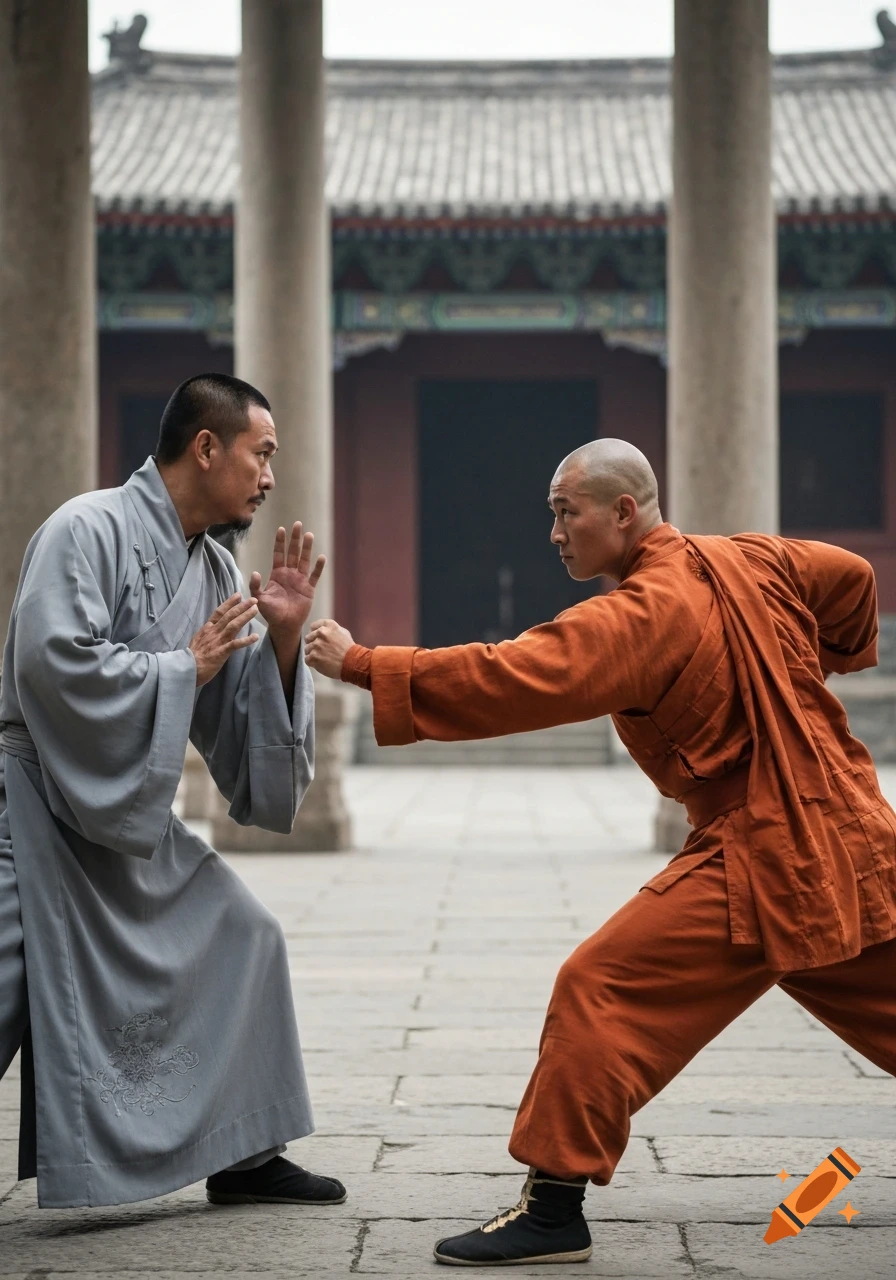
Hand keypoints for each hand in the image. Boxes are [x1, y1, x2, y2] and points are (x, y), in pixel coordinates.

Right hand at [190, 594, 259, 686]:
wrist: (186, 668)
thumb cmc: (192, 656)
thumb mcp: (198, 639)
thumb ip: (207, 632)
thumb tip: (212, 626)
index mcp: (207, 628)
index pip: (219, 612)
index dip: (229, 603)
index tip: (238, 595)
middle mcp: (213, 632)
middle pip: (229, 616)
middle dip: (241, 606)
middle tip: (253, 599)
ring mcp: (217, 641)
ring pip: (233, 625)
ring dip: (245, 616)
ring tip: (255, 610)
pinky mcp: (221, 652)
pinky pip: (235, 644)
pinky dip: (246, 640)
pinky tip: (255, 636)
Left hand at [249, 522, 325, 638]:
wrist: (284, 625)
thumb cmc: (270, 612)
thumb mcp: (259, 598)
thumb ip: (255, 586)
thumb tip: (255, 572)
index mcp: (277, 574)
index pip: (278, 554)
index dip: (280, 542)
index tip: (281, 529)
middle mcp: (289, 574)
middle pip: (293, 552)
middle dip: (295, 539)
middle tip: (297, 524)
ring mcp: (300, 580)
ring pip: (304, 560)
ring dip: (307, 548)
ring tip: (309, 535)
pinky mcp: (309, 589)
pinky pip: (314, 575)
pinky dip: (318, 567)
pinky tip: (321, 557)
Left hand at [305, 618, 355, 678]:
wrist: (353, 663)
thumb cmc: (349, 649)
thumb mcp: (343, 632)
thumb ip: (330, 629)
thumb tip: (320, 630)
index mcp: (329, 625)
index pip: (313, 626)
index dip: (314, 634)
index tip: (318, 639)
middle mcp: (321, 633)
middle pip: (308, 638)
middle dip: (313, 644)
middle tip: (322, 651)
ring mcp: (316, 645)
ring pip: (307, 649)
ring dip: (313, 654)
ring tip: (323, 658)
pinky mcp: (313, 656)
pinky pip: (307, 659)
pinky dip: (312, 663)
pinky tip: (321, 663)